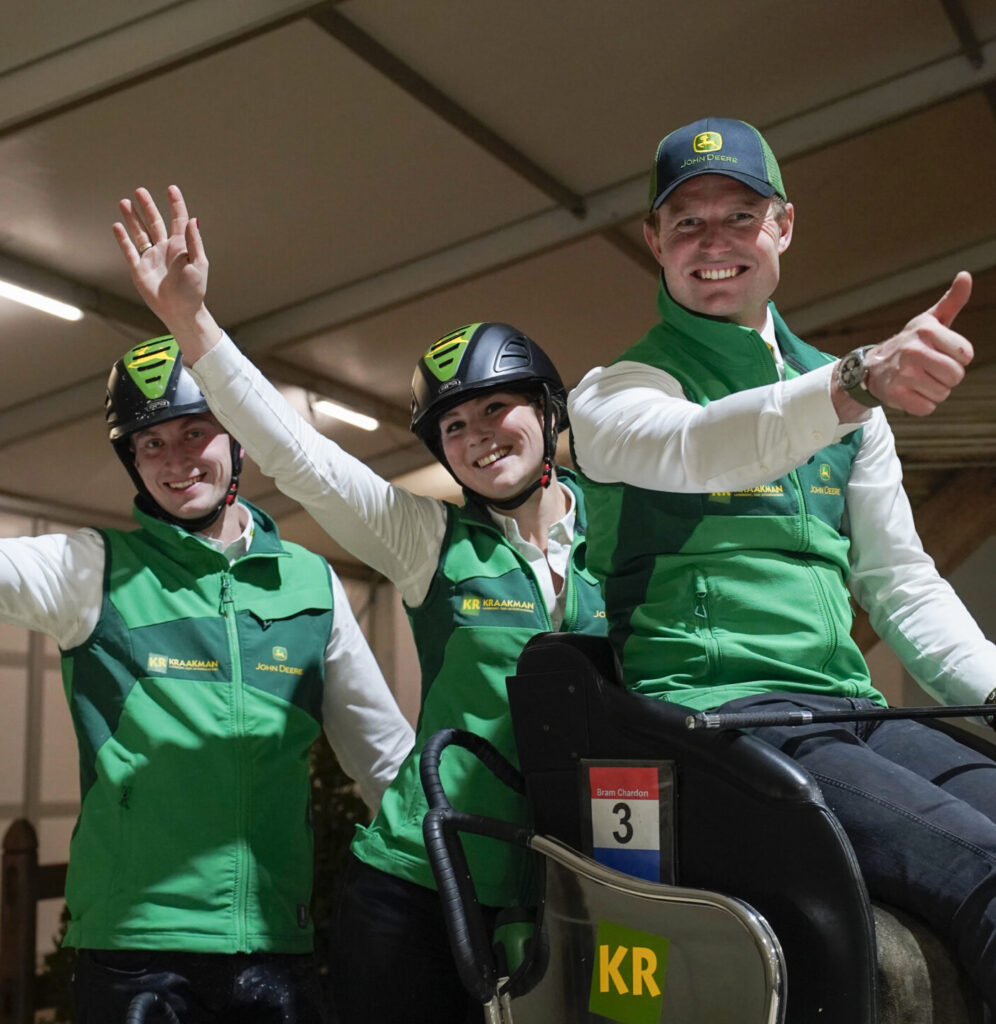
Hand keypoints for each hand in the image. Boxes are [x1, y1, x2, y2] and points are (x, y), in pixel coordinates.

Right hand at [112, 185, 220, 359]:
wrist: (180, 311)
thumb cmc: (194, 291)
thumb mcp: (198, 265)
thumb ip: (193, 242)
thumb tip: (192, 219)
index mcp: (181, 247)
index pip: (178, 220)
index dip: (175, 204)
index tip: (171, 188)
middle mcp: (165, 249)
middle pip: (155, 222)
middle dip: (148, 206)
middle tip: (140, 191)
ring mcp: (151, 258)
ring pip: (140, 233)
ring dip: (132, 218)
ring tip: (125, 202)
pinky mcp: (139, 269)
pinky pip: (129, 251)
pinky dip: (123, 239)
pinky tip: (117, 226)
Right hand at [860, 272, 973, 417]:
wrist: (871, 367)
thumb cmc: (910, 343)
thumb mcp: (930, 320)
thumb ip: (952, 300)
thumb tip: (965, 275)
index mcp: (926, 330)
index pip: (966, 355)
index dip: (957, 357)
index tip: (941, 352)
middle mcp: (913, 350)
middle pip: (956, 376)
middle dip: (947, 377)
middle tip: (930, 369)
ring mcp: (903, 374)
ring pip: (942, 394)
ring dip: (934, 391)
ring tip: (918, 380)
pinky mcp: (895, 395)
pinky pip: (927, 408)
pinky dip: (921, 404)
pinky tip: (910, 392)